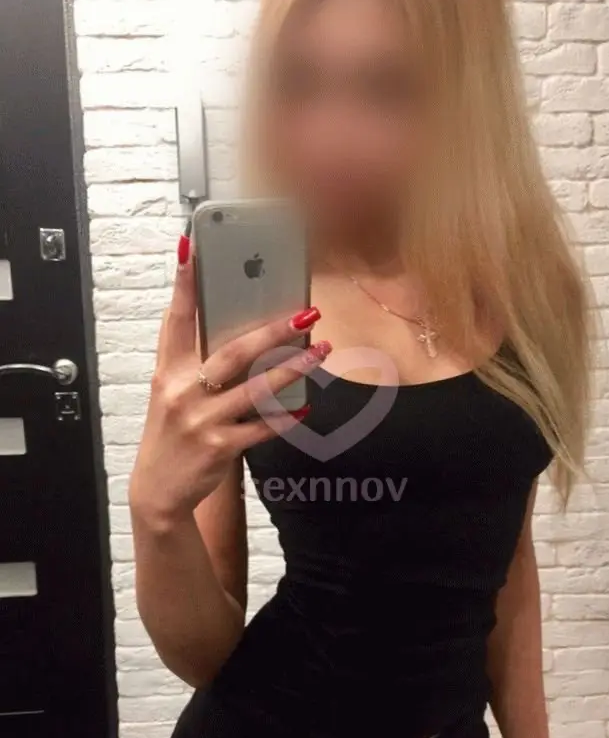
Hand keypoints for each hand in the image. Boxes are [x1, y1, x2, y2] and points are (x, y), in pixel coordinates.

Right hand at [129, 236, 328, 522]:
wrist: (158, 490)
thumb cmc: (173, 432)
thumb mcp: (174, 394)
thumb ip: (199, 364)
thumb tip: (245, 335)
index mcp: (169, 370)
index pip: (176, 319)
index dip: (184, 283)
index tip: (192, 246)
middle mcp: (183, 390)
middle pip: (233, 351)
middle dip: (273, 330)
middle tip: (306, 311)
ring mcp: (201, 419)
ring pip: (255, 388)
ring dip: (292, 369)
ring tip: (320, 351)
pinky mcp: (219, 446)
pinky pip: (261, 428)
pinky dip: (284, 417)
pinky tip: (306, 407)